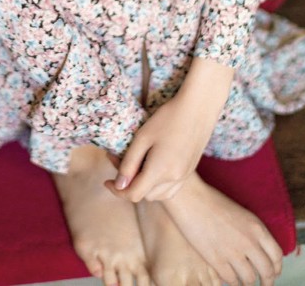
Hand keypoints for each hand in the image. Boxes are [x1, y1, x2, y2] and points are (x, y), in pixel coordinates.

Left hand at [104, 57, 233, 202]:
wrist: (198, 108)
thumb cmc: (167, 118)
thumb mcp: (142, 138)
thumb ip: (129, 163)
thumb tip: (119, 185)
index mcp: (160, 171)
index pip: (134, 194)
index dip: (117, 191)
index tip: (107, 181)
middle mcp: (174, 179)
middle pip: (145, 196)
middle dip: (129, 185)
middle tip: (119, 163)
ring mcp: (184, 176)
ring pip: (158, 195)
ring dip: (144, 187)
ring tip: (135, 166)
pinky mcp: (190, 170)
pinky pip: (170, 188)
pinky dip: (158, 185)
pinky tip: (152, 168)